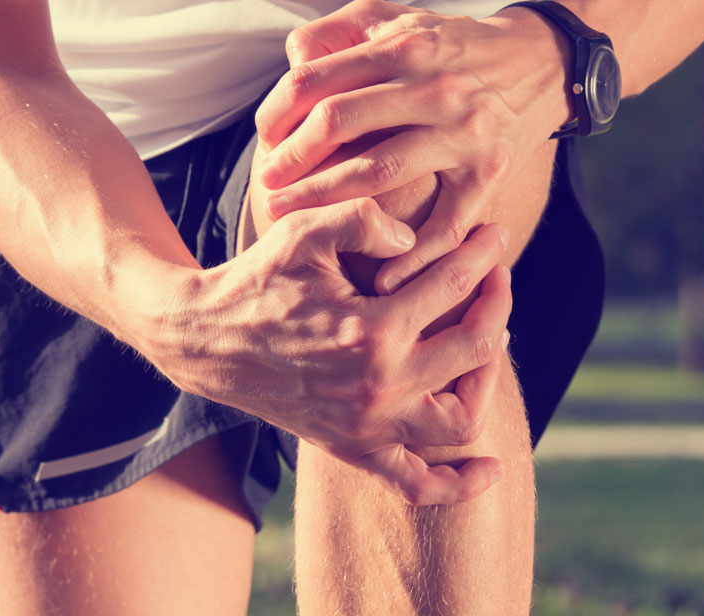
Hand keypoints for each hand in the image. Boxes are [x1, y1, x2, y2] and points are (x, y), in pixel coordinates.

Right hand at [145, 197, 513, 505]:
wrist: (206, 339)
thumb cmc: (258, 278)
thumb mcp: (304, 230)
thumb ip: (364, 218)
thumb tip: (418, 238)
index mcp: (371, 330)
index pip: (455, 286)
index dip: (483, 254)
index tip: (496, 234)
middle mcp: (377, 388)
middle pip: (476, 349)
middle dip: (497, 304)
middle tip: (496, 276)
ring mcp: (367, 427)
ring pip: (461, 420)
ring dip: (488, 380)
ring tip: (488, 344)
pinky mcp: (353, 449)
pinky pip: (416, 485)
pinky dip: (459, 484)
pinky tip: (491, 468)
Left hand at [254, 0, 568, 293]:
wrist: (543, 61)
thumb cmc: (454, 44)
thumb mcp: (397, 18)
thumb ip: (339, 31)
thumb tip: (291, 63)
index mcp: (403, 47)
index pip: (317, 79)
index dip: (277, 112)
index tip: (264, 140)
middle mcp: (433, 86)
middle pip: (338, 123)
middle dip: (291, 160)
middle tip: (267, 188)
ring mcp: (463, 133)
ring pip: (379, 172)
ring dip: (326, 200)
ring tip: (292, 220)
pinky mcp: (489, 173)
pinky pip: (445, 223)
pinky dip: (412, 255)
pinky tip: (379, 275)